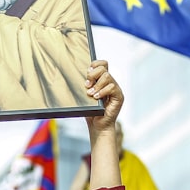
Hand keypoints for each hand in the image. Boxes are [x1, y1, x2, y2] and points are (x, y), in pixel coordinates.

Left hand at [84, 61, 123, 189]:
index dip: (95, 63)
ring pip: (107, 77)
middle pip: (104, 68)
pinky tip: (96, 97)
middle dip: (93, 74)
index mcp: (103, 80)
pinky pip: (112, 87)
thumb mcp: (84, 96)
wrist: (97, 126)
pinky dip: (102, 91)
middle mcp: (111, 83)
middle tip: (86, 85)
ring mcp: (116, 90)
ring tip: (90, 93)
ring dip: (97, 85)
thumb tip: (70, 74)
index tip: (87, 71)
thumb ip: (83, 86)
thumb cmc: (90, 112)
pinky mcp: (119, 97)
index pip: (103, 64)